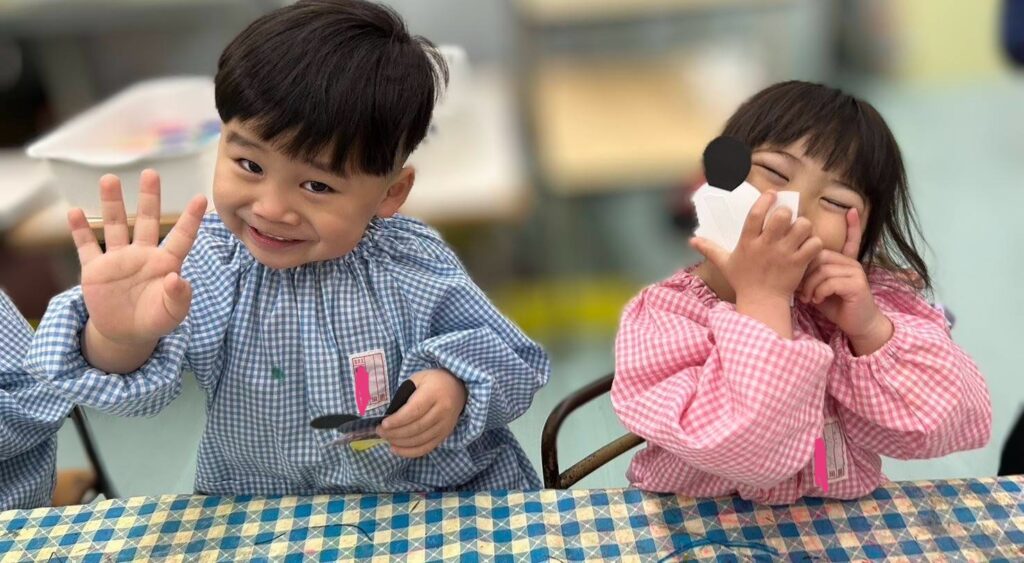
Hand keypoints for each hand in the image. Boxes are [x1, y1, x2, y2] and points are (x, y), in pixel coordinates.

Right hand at [71, 170, 206, 348]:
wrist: (126, 334)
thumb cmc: (155, 319)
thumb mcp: (172, 313)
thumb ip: (179, 297)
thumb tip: (177, 278)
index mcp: (166, 263)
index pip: (182, 237)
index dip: (191, 218)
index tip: (201, 197)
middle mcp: (143, 254)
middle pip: (147, 221)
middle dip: (149, 198)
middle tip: (150, 173)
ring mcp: (118, 260)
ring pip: (115, 226)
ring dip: (112, 204)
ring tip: (109, 180)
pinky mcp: (95, 270)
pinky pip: (86, 247)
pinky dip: (80, 230)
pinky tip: (75, 212)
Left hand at [378, 369, 467, 457]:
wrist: (458, 387)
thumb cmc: (433, 381)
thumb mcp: (417, 379)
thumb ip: (404, 394)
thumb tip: (389, 414)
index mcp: (434, 393)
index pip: (414, 411)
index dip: (398, 420)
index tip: (383, 424)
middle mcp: (442, 410)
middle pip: (416, 427)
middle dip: (395, 433)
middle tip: (380, 432)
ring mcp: (445, 425)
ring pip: (420, 440)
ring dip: (400, 443)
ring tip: (386, 439)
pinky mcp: (445, 434)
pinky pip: (427, 448)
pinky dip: (410, 452)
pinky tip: (396, 449)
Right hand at [691, 190, 822, 303]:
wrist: (762, 303)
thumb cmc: (743, 281)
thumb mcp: (725, 264)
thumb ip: (710, 249)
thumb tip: (691, 240)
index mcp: (748, 242)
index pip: (756, 214)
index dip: (766, 200)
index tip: (772, 194)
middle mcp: (766, 245)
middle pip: (782, 216)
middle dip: (787, 212)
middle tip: (787, 218)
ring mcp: (784, 254)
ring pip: (802, 226)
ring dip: (804, 226)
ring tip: (800, 231)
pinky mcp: (799, 263)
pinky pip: (814, 244)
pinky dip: (814, 243)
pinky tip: (809, 246)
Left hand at [799, 207, 891, 353]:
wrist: (857, 325)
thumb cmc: (835, 305)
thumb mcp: (819, 287)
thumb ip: (812, 274)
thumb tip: (793, 265)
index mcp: (844, 261)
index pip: (849, 240)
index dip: (852, 226)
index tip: (852, 210)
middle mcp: (851, 263)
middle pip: (820, 254)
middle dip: (806, 272)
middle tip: (801, 289)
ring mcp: (855, 272)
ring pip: (823, 269)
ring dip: (810, 285)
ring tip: (808, 298)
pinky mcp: (856, 284)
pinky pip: (830, 282)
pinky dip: (819, 292)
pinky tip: (818, 301)